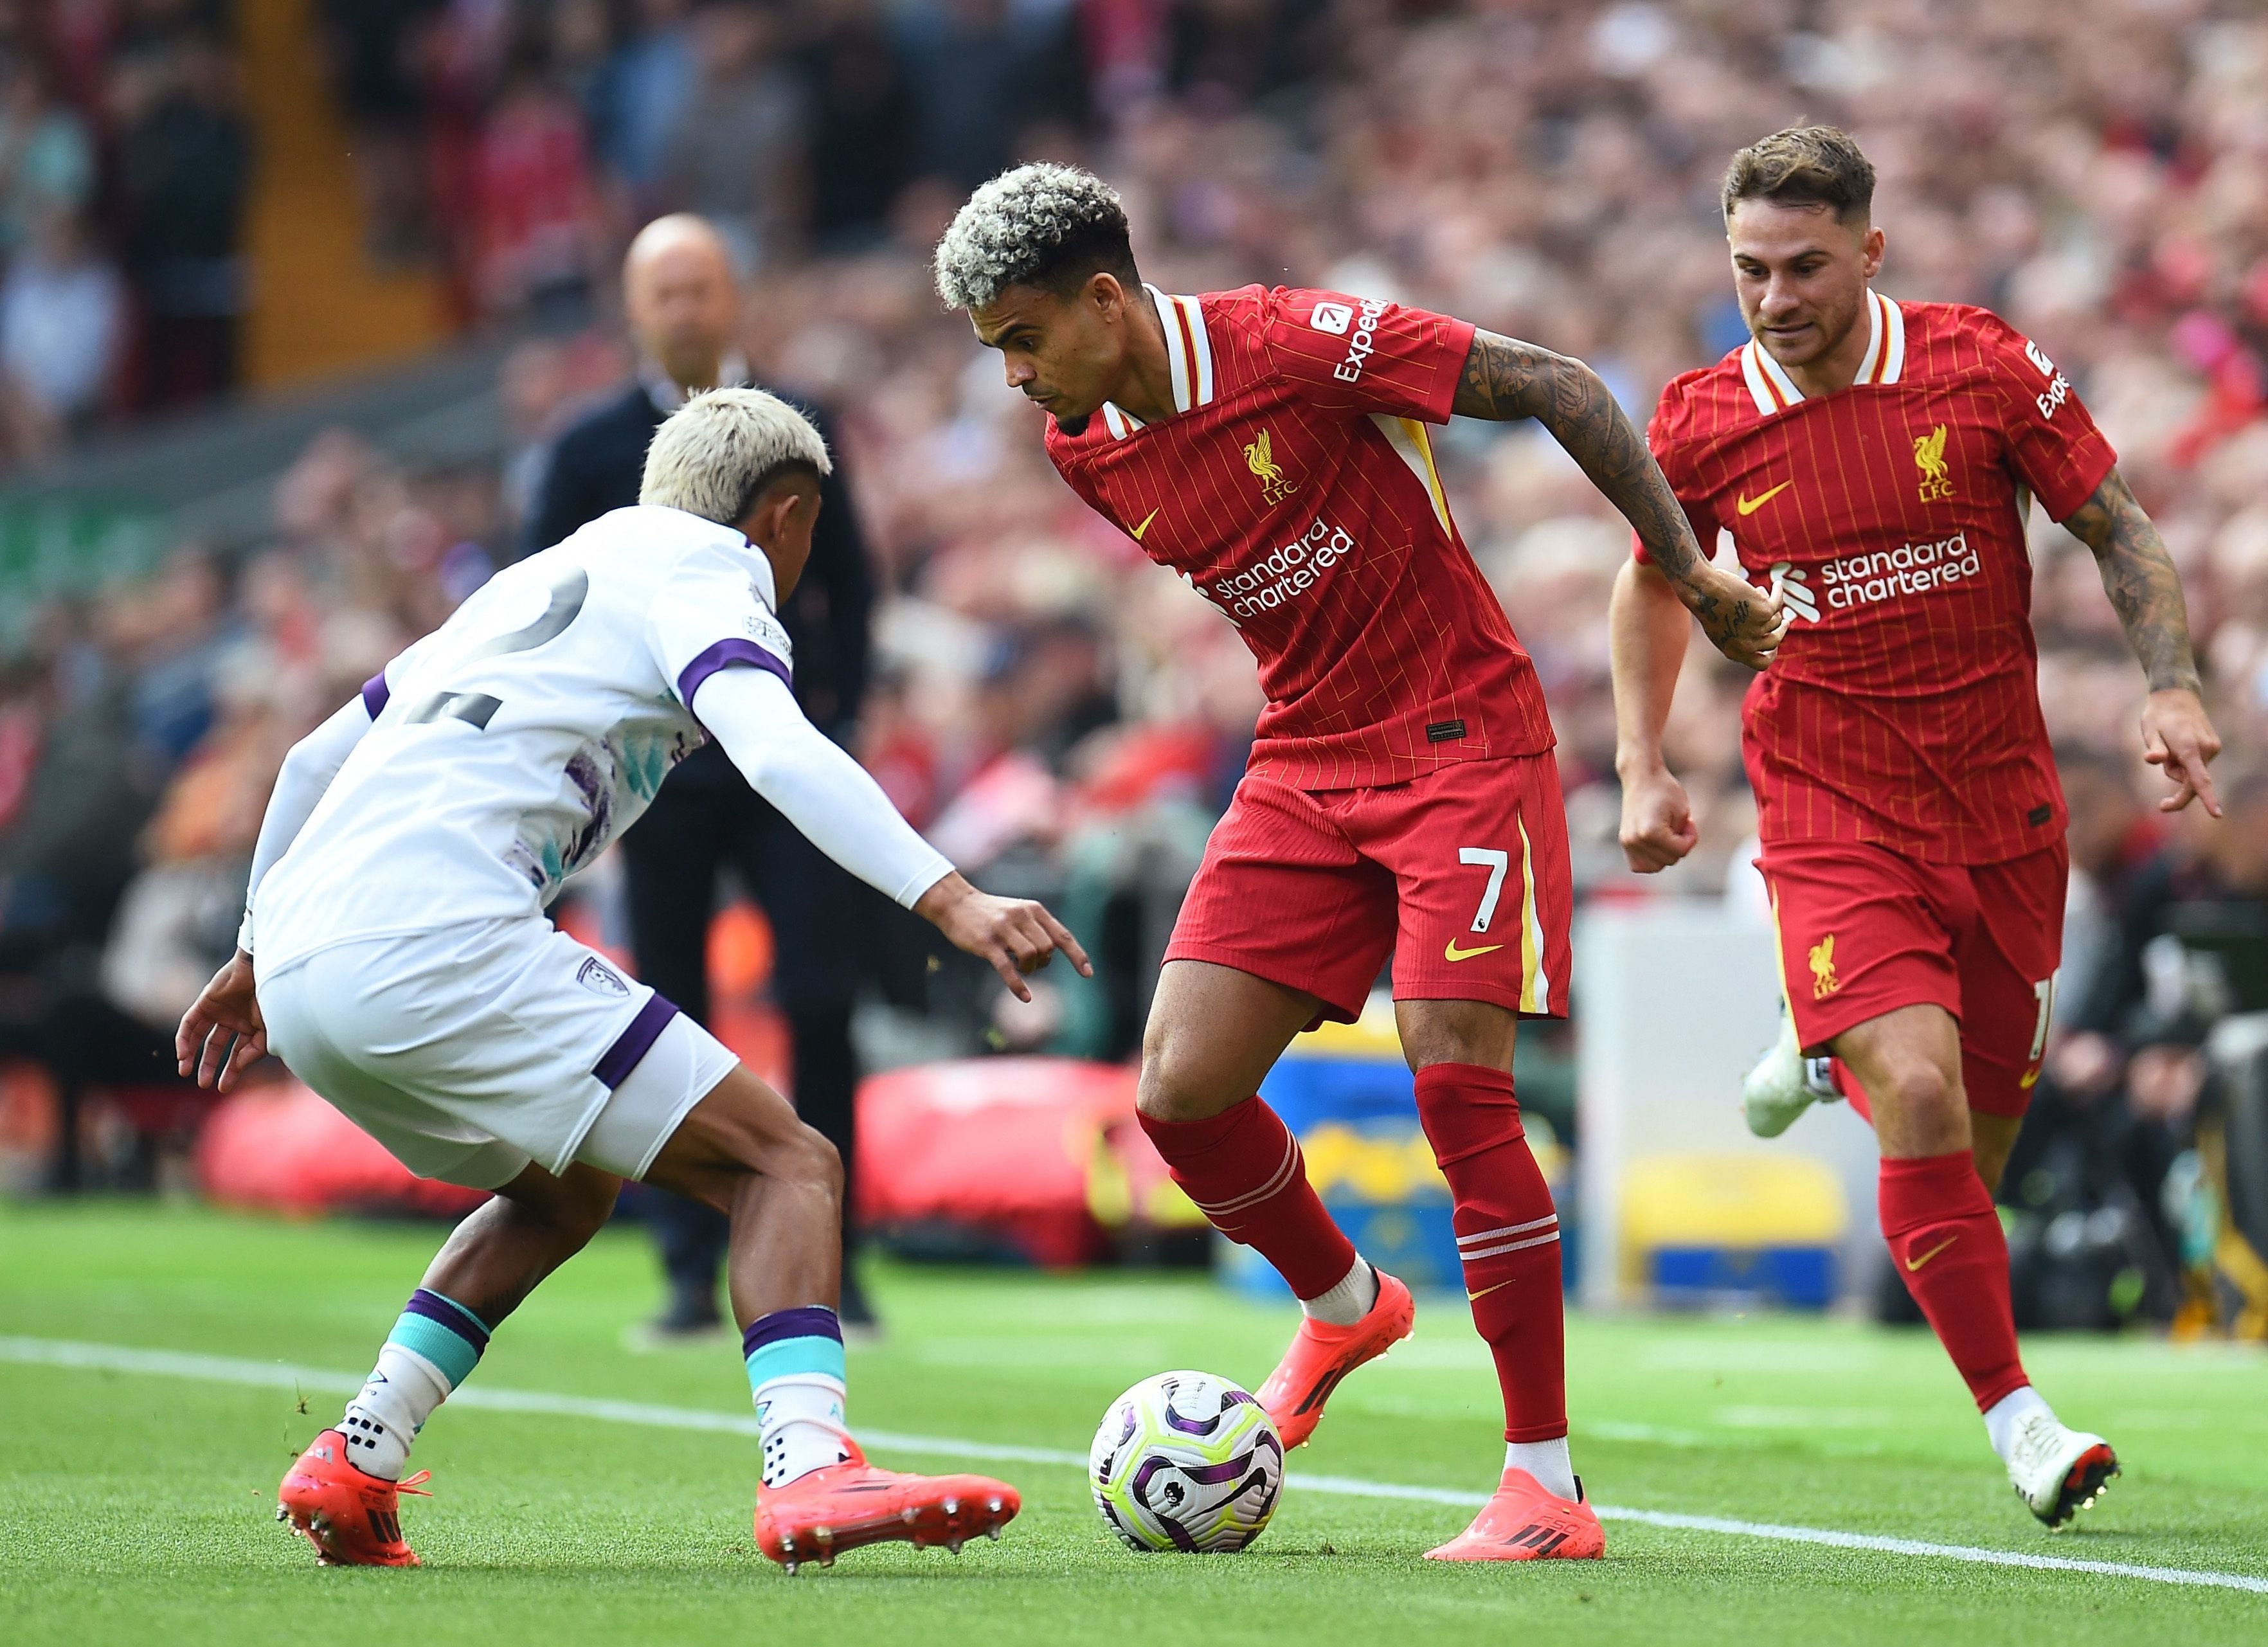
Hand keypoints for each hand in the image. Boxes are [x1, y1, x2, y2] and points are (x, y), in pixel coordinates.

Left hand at [176, 949, 267, 1091]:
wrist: (265, 968)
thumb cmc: (274, 997)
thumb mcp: (269, 1030)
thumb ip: (254, 1050)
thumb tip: (238, 1067)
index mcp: (252, 1026)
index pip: (238, 1053)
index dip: (231, 1071)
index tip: (224, 1088)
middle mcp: (234, 1019)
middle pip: (217, 1047)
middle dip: (210, 1066)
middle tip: (204, 1084)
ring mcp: (219, 1010)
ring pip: (201, 1037)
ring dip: (193, 1055)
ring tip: (185, 1071)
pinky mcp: (205, 1002)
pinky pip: (190, 1023)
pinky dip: (184, 1039)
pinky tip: (182, 1054)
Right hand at [914, 872, 1093, 1001]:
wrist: (955, 903)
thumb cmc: (990, 913)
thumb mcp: (1018, 912)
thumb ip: (1036, 929)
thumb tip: (1050, 956)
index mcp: (1033, 909)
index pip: (1063, 936)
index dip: (1077, 956)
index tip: (1087, 974)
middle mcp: (1021, 916)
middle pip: (1048, 949)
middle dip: (1043, 963)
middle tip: (1030, 965)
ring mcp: (1004, 929)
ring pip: (1031, 956)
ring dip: (1030, 970)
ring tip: (1020, 969)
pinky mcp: (987, 943)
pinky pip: (1007, 968)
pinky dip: (1018, 984)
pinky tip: (1025, 996)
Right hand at [1617, 762, 1697, 872]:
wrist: (1641, 777)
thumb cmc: (1665, 791)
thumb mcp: (1683, 813)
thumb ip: (1682, 839)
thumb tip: (1675, 856)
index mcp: (1650, 832)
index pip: (1681, 851)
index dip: (1690, 837)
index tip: (1689, 821)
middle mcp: (1635, 840)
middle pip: (1669, 861)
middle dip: (1679, 845)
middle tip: (1678, 825)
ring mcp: (1627, 842)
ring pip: (1654, 867)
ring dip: (1666, 854)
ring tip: (1667, 834)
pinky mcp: (1624, 842)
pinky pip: (1640, 865)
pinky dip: (1651, 860)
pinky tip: (1657, 845)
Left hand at [1683, 565, 1786, 670]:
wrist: (1703, 591)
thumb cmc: (1708, 607)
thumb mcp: (1721, 630)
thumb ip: (1740, 637)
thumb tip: (1764, 632)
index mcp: (1734, 652)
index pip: (1761, 664)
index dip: (1771, 654)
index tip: (1775, 645)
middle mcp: (1746, 645)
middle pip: (1774, 641)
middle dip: (1781, 630)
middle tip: (1785, 622)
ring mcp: (1756, 629)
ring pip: (1776, 620)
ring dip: (1770, 605)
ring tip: (1760, 592)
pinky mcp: (1764, 612)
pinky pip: (1777, 603)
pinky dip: (1777, 593)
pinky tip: (1777, 586)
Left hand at [2139, 687, 2221, 815]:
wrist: (2176, 696)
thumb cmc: (2158, 716)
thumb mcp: (2149, 731)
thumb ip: (2154, 748)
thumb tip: (2153, 759)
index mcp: (2189, 748)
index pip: (2199, 779)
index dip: (2206, 798)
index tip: (2216, 814)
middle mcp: (2205, 749)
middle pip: (2194, 783)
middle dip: (2179, 794)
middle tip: (2162, 805)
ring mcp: (2212, 748)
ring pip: (2193, 774)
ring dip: (2178, 770)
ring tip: (2168, 749)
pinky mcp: (2213, 747)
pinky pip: (2197, 766)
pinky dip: (2186, 763)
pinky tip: (2179, 747)